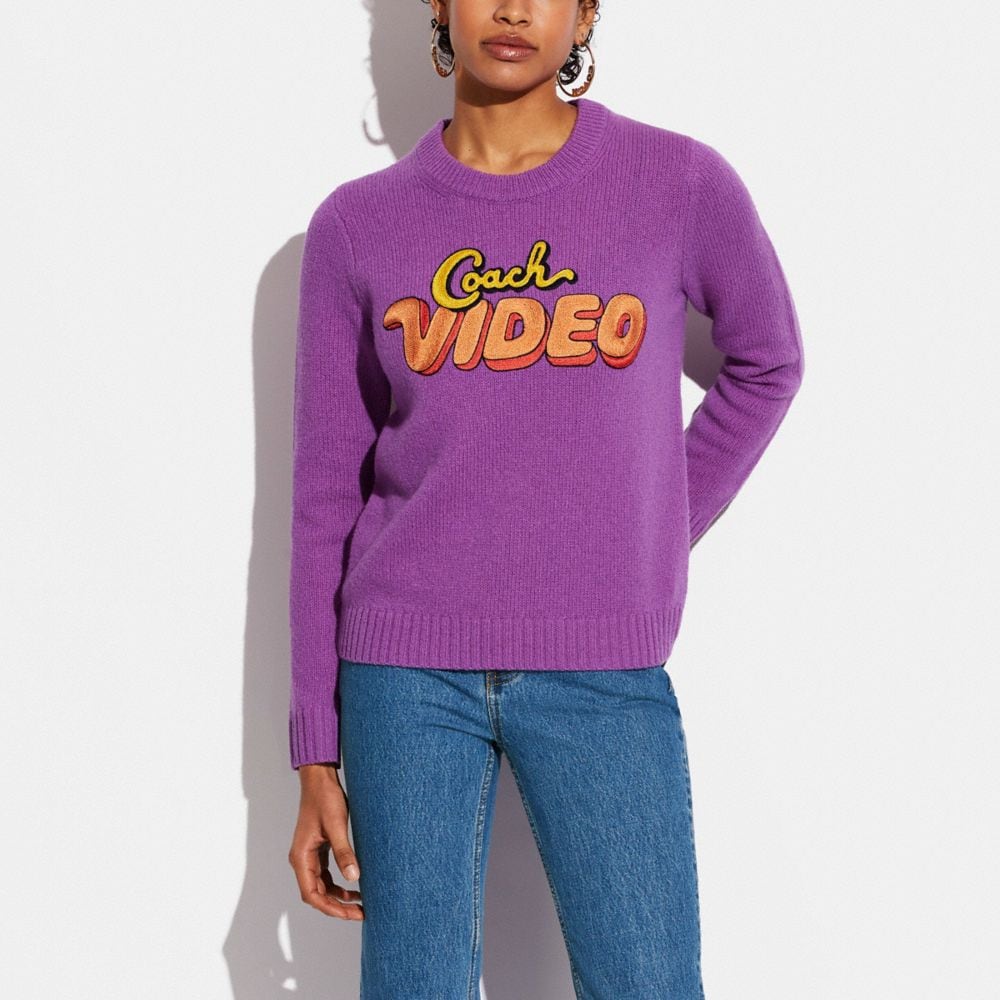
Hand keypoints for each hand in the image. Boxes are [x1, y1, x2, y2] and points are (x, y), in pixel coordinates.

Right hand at [289, 764, 363, 920]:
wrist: (319, 779)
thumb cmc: (325, 799)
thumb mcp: (337, 825)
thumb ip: (344, 852)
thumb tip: (353, 878)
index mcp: (301, 857)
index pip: (312, 894)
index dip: (331, 908)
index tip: (351, 913)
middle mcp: (302, 859)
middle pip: (317, 894)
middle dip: (337, 906)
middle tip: (360, 913)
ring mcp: (309, 855)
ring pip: (321, 886)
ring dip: (338, 897)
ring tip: (360, 903)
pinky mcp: (318, 849)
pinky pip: (325, 874)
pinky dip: (338, 883)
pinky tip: (354, 886)